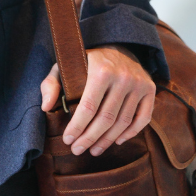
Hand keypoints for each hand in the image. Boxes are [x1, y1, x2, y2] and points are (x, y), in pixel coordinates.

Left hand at [40, 45, 155, 156]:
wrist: (118, 45)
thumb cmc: (87, 61)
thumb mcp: (64, 66)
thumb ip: (51, 84)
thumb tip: (46, 107)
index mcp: (101, 70)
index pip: (89, 107)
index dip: (77, 127)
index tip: (68, 140)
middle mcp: (123, 76)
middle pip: (106, 118)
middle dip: (90, 138)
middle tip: (77, 150)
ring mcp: (139, 83)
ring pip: (123, 122)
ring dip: (107, 140)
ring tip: (94, 150)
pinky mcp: (150, 89)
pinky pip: (143, 118)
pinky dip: (131, 133)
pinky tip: (118, 141)